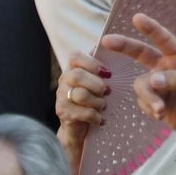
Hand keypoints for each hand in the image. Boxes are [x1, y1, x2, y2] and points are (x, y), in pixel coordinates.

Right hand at [55, 50, 112, 167]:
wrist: (79, 128)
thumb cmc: (93, 99)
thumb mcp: (97, 81)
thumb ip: (101, 66)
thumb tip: (114, 45)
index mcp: (73, 68)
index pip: (75, 56)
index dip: (92, 63)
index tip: (107, 73)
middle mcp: (64, 80)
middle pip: (78, 75)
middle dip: (98, 85)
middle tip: (107, 92)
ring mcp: (61, 97)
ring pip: (81, 95)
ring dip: (98, 102)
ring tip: (103, 106)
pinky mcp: (63, 113)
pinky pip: (84, 112)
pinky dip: (96, 116)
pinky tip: (99, 119)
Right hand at [107, 12, 175, 142]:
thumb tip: (153, 79)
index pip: (164, 39)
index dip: (150, 28)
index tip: (137, 17)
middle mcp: (167, 67)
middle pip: (141, 53)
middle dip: (124, 46)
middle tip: (106, 41)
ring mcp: (159, 85)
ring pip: (141, 84)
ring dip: (148, 96)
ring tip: (160, 109)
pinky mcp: (154, 101)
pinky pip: (142, 100)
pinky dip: (150, 107)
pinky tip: (162, 115)